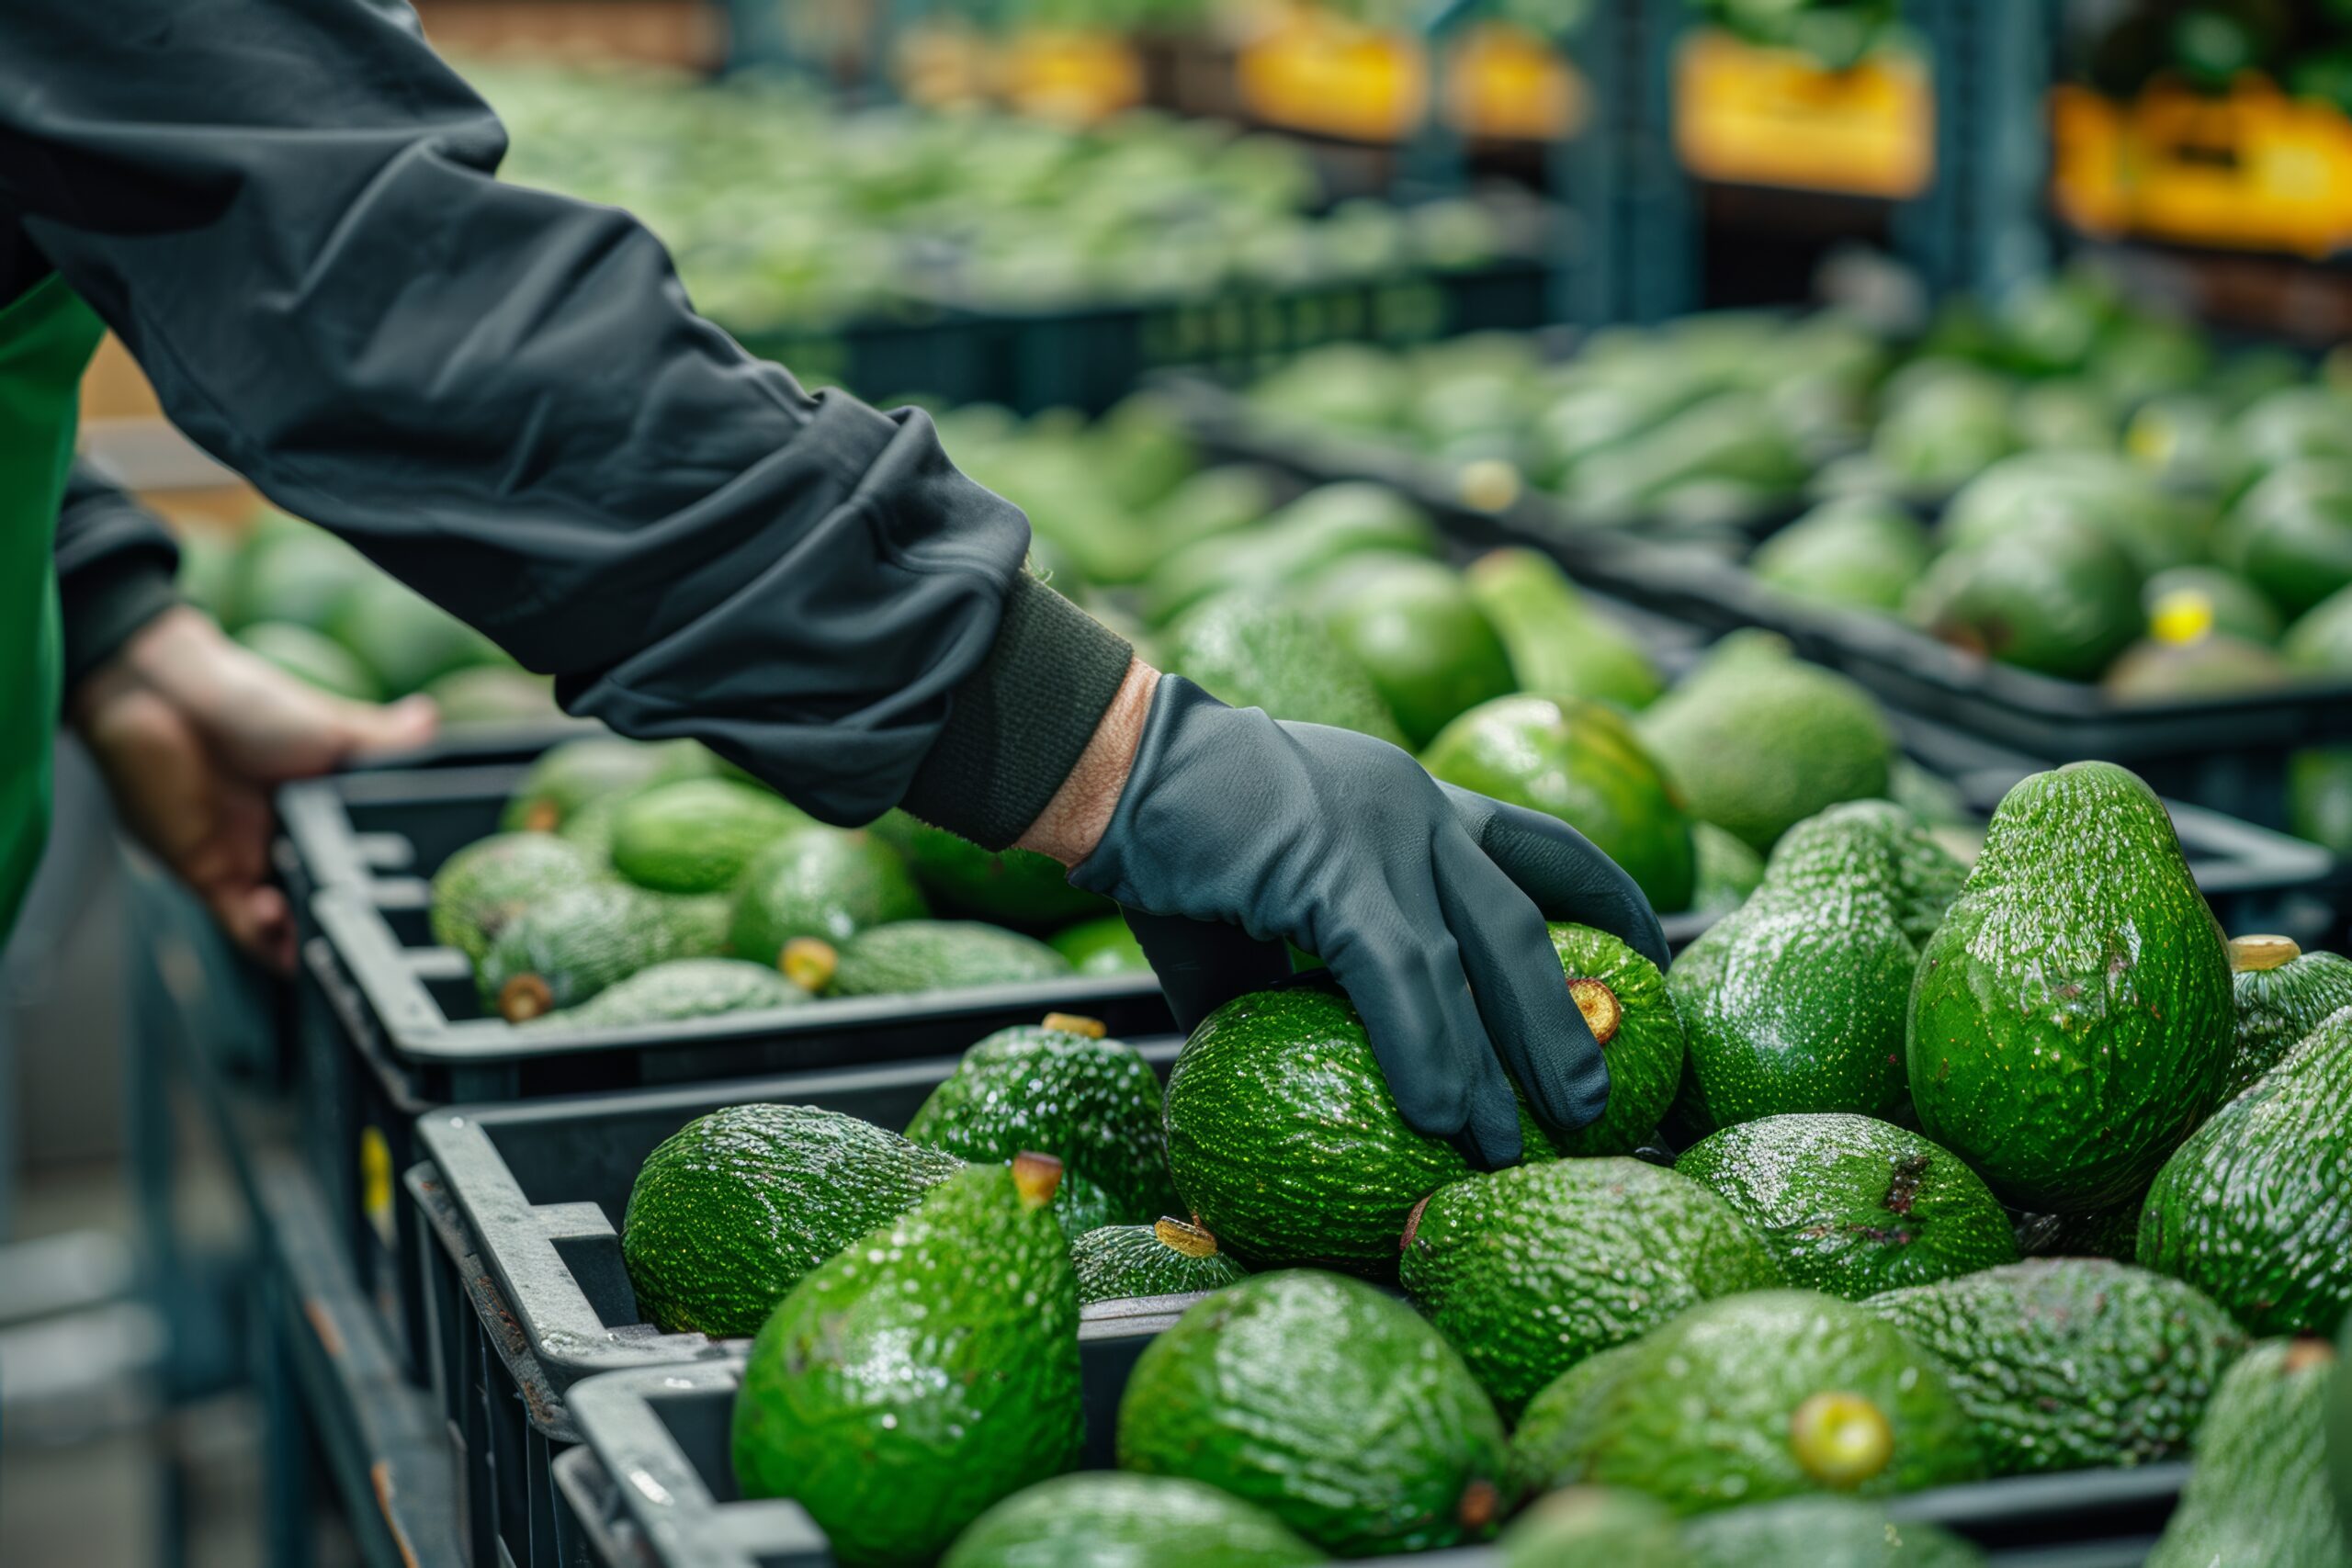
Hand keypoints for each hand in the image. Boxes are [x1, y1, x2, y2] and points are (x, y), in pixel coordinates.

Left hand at [69, 607, 436, 970]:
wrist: (163, 697)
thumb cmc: (248, 702)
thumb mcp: (332, 725)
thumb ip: (385, 739)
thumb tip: (432, 722)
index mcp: (325, 811)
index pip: (365, 863)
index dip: (389, 892)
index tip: (418, 910)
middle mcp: (291, 843)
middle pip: (332, 902)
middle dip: (354, 928)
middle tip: (380, 942)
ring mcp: (250, 864)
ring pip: (290, 926)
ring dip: (311, 941)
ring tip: (330, 938)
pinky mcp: (208, 879)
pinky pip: (241, 928)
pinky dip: (265, 937)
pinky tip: (280, 918)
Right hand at [1027, 670, 1667, 1168]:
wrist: (1112, 765)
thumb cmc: (1175, 840)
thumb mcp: (1264, 912)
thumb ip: (1304, 983)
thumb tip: (1310, 1076)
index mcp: (1413, 803)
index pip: (1538, 844)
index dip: (1603, 897)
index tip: (1645, 948)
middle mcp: (1418, 808)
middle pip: (1525, 921)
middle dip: (1567, 1017)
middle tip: (1599, 1104)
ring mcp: (1384, 833)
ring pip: (1478, 956)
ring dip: (1511, 1057)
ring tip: (1525, 1142)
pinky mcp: (1335, 868)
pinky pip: (1401, 976)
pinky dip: (1427, 1051)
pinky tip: (1442, 1114)